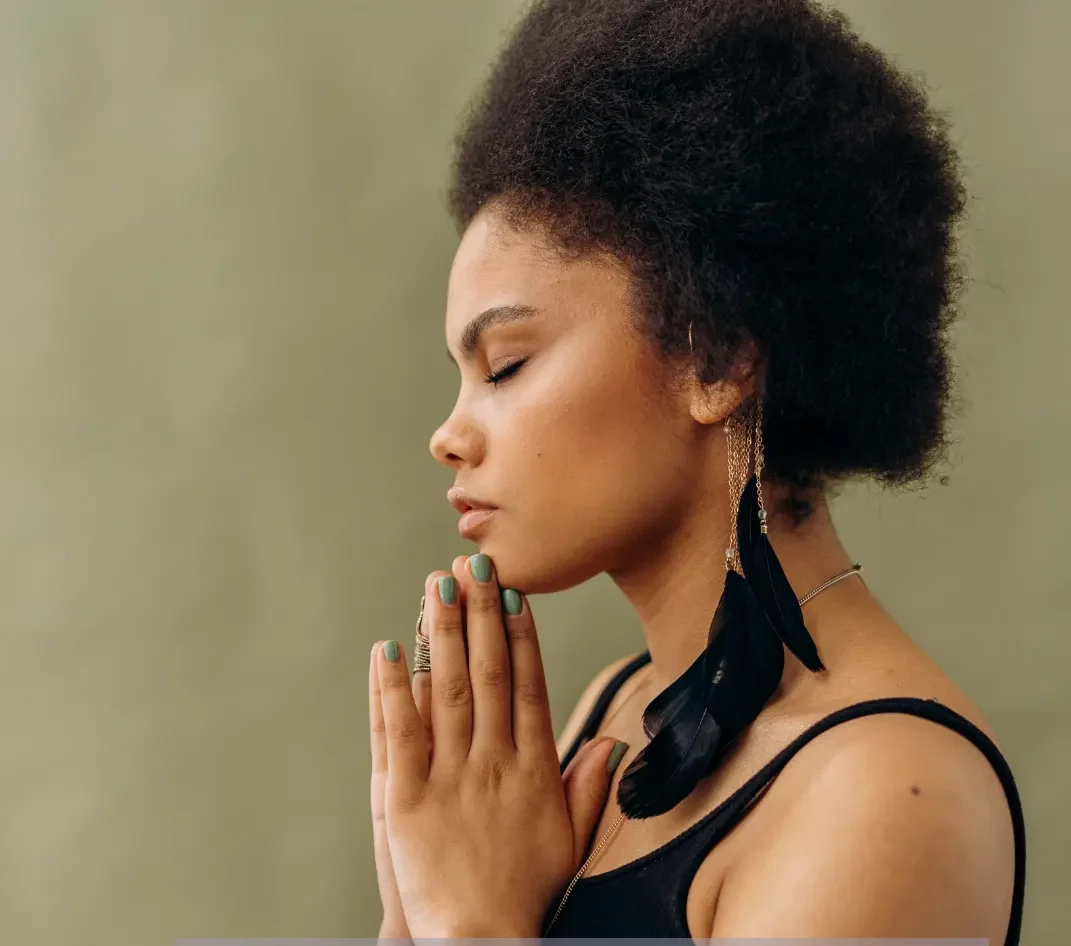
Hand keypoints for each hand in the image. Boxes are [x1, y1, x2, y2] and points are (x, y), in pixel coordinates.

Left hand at [368, 553, 624, 937]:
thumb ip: (588, 787)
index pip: (528, 686)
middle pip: (487, 674)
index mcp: (534, 769)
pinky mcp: (405, 799)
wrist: (482, 945)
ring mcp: (449, 778)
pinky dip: (391, 689)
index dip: (520, 635)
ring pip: (445, 690)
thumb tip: (612, 743)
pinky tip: (386, 650)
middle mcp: (494, 763)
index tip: (515, 593)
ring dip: (440, 634)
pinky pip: (398, 733)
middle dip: (480, 614)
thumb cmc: (527, 894)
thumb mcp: (571, 842)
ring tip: (436, 586)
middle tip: (475, 563)